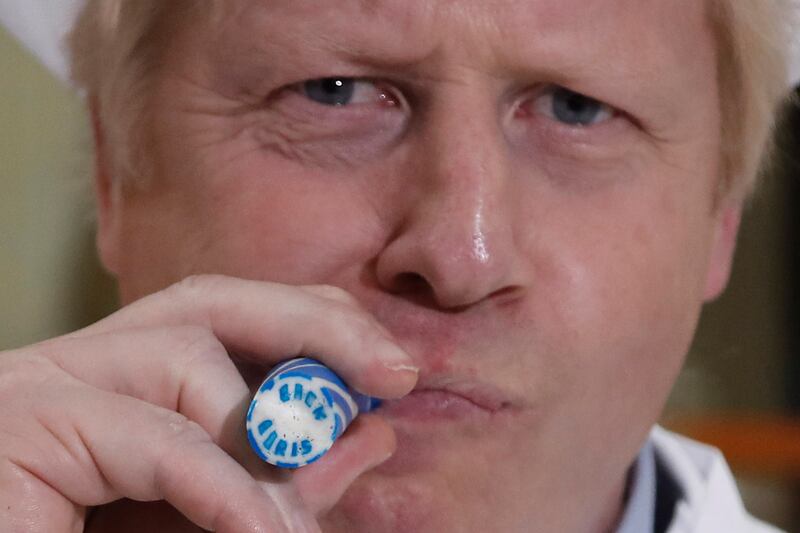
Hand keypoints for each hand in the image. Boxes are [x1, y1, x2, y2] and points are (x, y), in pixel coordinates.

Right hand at [0, 275, 417, 531]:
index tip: (392, 370)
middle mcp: (79, 362)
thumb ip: (281, 480)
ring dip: (271, 429)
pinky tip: (266, 531)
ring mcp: (42, 387)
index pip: (229, 314)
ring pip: (185, 355)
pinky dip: (227, 488)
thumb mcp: (217, 514)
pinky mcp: (19, 431)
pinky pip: (158, 441)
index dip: (317, 325)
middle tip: (396, 373)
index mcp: (122, 375)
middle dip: (316, 328)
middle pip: (210, 301)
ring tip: (306, 510)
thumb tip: (370, 436)